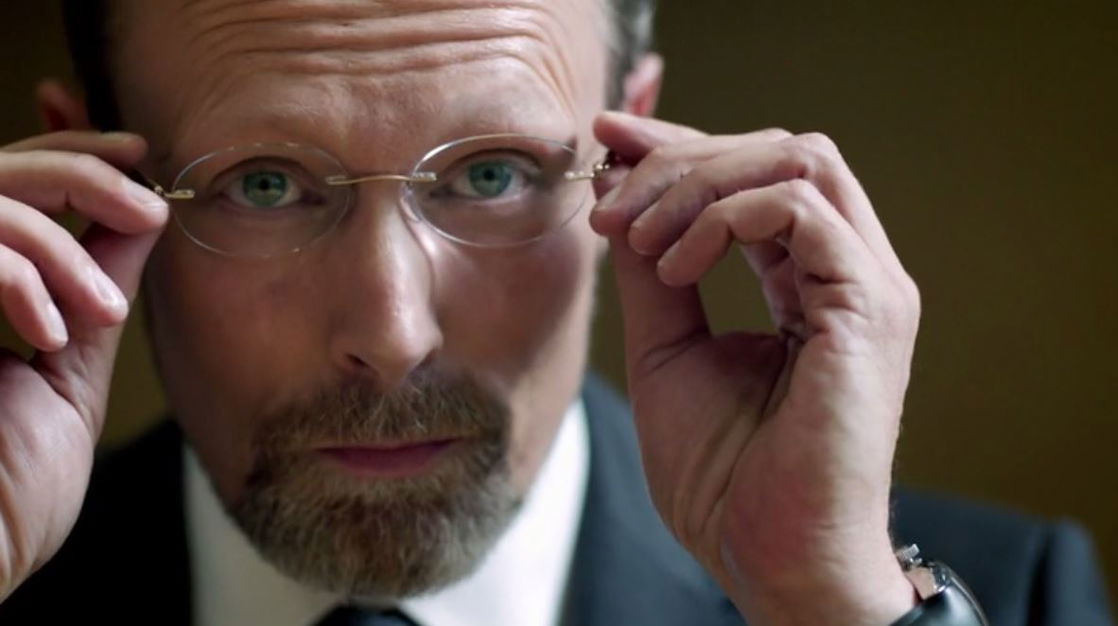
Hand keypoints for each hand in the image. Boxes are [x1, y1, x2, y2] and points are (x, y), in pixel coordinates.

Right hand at [0, 131, 167, 599]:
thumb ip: (96, 279)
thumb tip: (145, 213)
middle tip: (147, 210)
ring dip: (61, 249)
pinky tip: (49, 332)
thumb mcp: (73, 359)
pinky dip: (20, 278)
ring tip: (96, 315)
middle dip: (81, 175)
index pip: (13, 177)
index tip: (135, 149)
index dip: (68, 144)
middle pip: (0, 168)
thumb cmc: (17, 481)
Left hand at [590, 112, 919, 624]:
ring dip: (699, 182)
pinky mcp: (871, 307)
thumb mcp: (666, 350)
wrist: (769, 555)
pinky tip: (673, 264)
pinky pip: (799, 208)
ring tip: (637, 237)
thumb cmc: (725, 475)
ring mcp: (866, 285)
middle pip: (775, 151)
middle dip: (680, 157)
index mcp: (807, 281)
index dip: (681, 147)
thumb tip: (620, 198)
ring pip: (795, 159)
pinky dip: (724, 218)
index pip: (753, 177)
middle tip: (608, 194)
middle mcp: (847, 272)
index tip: (610, 141)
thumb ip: (654, 273)